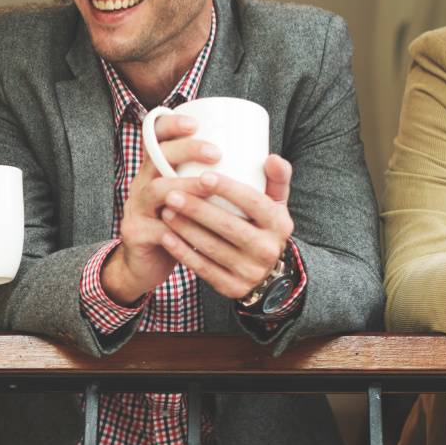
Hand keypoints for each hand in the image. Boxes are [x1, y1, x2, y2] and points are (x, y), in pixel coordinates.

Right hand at [101, 112, 222, 303]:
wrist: (148, 265)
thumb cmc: (186, 228)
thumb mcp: (204, 202)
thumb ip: (237, 183)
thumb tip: (272, 159)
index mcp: (158, 170)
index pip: (156, 137)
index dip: (170, 125)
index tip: (195, 123)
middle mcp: (142, 183)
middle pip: (156, 157)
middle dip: (185, 150)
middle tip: (216, 153)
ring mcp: (136, 207)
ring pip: (154, 190)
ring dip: (183, 186)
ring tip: (208, 185)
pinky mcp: (135, 234)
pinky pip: (153, 228)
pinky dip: (174, 228)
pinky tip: (192, 228)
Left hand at [155, 154, 294, 299]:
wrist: (268, 276)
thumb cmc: (264, 227)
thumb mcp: (277, 205)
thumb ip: (276, 178)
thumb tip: (270, 157)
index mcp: (280, 224)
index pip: (253, 202)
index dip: (228, 189)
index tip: (202, 176)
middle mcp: (268, 249)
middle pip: (228, 226)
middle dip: (197, 209)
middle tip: (171, 194)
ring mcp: (250, 271)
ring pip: (212, 247)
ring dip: (185, 228)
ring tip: (165, 210)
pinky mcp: (232, 287)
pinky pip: (203, 268)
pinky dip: (183, 252)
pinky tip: (166, 236)